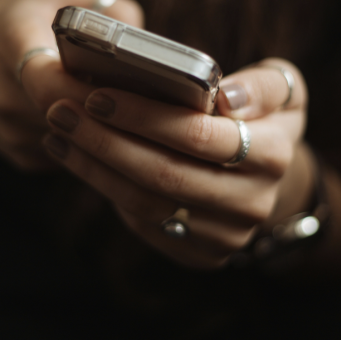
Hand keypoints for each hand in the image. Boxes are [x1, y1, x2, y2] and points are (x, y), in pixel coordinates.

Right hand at [0, 0, 142, 168]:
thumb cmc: (11, 22)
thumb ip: (104, 3)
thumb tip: (146, 39)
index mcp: (10, 45)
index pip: (50, 80)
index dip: (91, 88)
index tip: (128, 82)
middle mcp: (5, 96)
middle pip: (74, 116)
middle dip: (116, 110)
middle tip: (156, 99)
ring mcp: (12, 134)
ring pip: (80, 139)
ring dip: (110, 128)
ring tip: (141, 108)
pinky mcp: (23, 158)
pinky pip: (73, 152)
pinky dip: (94, 138)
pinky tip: (106, 119)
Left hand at [42, 58, 310, 267]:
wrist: (264, 178)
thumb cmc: (261, 118)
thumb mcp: (281, 89)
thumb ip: (263, 85)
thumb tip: (226, 97)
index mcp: (273, 155)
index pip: (199, 136)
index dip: (144, 116)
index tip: (98, 95)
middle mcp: (253, 203)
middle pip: (164, 174)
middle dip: (105, 141)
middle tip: (61, 111)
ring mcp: (225, 236)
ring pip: (145, 202)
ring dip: (93, 166)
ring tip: (58, 132)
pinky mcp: (199, 254)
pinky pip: (142, 222)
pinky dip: (103, 187)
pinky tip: (76, 157)